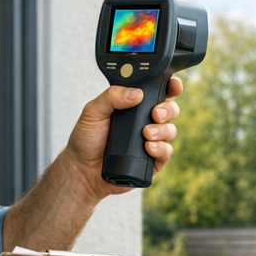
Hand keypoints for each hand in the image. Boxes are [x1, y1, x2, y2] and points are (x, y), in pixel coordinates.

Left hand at [65, 78, 182, 200]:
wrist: (82, 169)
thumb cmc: (86, 140)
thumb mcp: (93, 112)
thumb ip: (111, 97)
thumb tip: (136, 94)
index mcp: (134, 106)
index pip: (158, 92)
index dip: (170, 86)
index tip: (172, 86)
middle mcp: (145, 121)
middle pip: (170, 109)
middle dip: (168, 109)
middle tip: (155, 113)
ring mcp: (151, 141)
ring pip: (170, 131)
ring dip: (163, 130)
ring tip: (146, 133)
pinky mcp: (152, 161)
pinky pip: (166, 153)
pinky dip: (161, 149)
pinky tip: (148, 147)